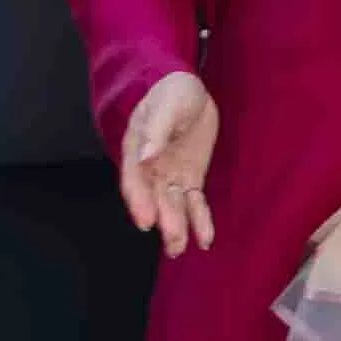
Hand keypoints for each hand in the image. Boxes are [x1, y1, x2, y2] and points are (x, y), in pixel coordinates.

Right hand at [119, 72, 218, 254]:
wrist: (189, 90)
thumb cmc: (171, 93)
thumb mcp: (166, 106)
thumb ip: (156, 132)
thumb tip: (146, 156)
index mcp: (137, 151)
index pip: (135, 181)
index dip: (139, 202)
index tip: (146, 223)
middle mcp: (150, 168)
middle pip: (155, 199)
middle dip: (164, 221)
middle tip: (173, 244)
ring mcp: (170, 175)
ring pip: (173, 205)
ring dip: (177, 227)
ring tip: (179, 250)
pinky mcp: (190, 178)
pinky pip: (194, 202)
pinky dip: (199, 219)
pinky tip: (205, 238)